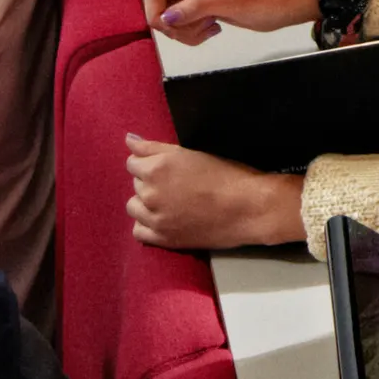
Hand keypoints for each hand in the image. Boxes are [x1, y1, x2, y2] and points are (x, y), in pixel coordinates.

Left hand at [123, 134, 305, 249]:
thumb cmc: (227, 175)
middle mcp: (151, 192)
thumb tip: (129, 140)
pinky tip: (165, 219)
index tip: (168, 168)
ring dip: (146, 202)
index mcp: (158, 167)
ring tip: (170, 202)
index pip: (133, 162)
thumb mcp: (192, 154)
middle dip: (150, 181)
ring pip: (134, 206)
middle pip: (135, 183)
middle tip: (176, 184)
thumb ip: (155, 148)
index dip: (150, 162)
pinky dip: (148, 224)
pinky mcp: (162, 238)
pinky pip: (138, 230)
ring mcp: (155, 217)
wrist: (249, 208)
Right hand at [145, 0, 322, 42]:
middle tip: (201, 29)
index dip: (155, 11)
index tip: (171, 28)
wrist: (288, 5)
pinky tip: (214, 30)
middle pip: (161, 8)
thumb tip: (167, 17)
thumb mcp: (232, 4)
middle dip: (175, 26)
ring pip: (172, 20)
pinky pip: (185, 25)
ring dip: (187, 32)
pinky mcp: (204, 9)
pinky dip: (194, 34)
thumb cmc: (266, 0)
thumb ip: (197, 7)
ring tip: (211, 29)